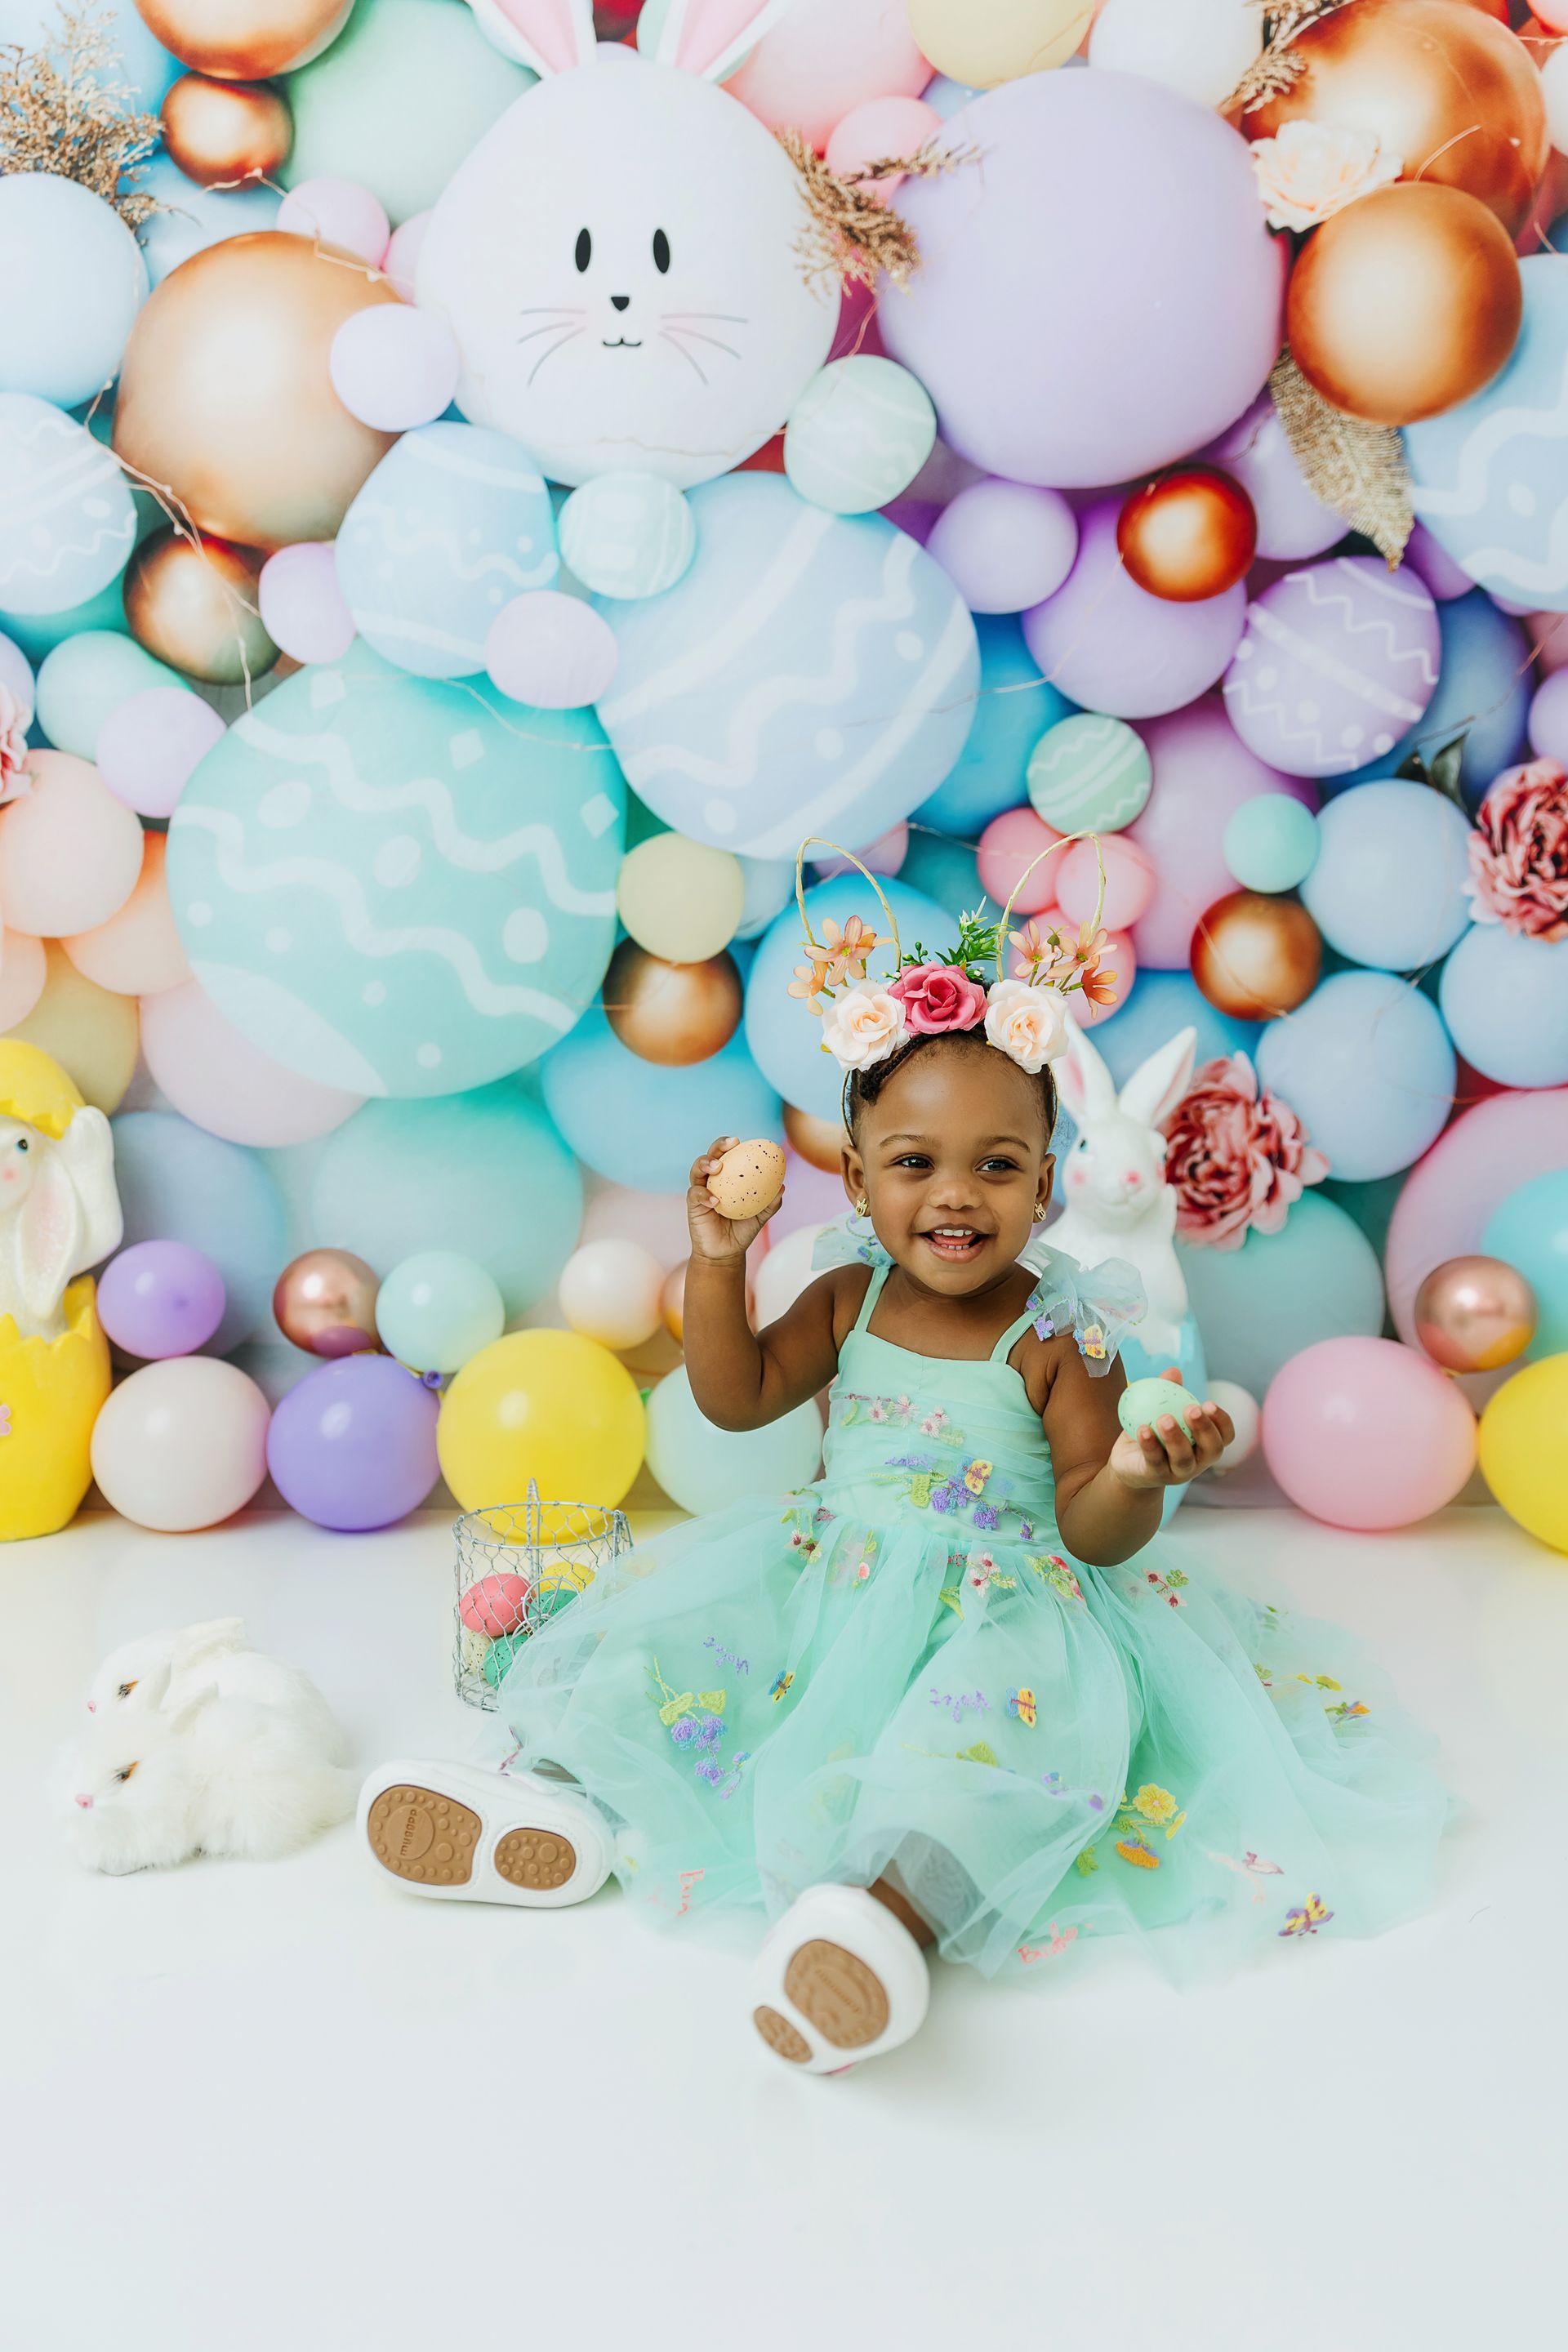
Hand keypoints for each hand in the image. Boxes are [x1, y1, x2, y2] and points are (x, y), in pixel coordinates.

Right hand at [686, 1137, 780, 1263]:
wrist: (726, 1253)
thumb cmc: (742, 1231)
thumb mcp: (760, 1216)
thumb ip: (771, 1202)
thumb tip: (782, 1186)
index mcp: (727, 1178)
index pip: (728, 1156)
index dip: (732, 1145)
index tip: (742, 1141)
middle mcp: (712, 1180)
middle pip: (711, 1155)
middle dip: (718, 1146)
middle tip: (730, 1144)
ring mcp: (700, 1191)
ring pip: (696, 1170)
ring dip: (705, 1163)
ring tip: (717, 1167)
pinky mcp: (692, 1205)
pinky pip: (694, 1194)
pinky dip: (704, 1194)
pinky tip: (715, 1200)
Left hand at [1109, 1399, 1234, 1491]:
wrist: (1128, 1462)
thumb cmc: (1153, 1431)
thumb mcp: (1160, 1409)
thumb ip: (1168, 1391)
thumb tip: (1174, 1371)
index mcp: (1205, 1444)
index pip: (1225, 1436)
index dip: (1222, 1422)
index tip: (1209, 1404)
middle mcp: (1198, 1461)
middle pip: (1211, 1449)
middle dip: (1205, 1429)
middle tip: (1192, 1409)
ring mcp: (1178, 1472)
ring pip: (1184, 1459)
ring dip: (1176, 1438)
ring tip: (1165, 1418)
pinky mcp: (1155, 1476)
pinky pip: (1154, 1461)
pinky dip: (1150, 1445)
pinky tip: (1143, 1429)